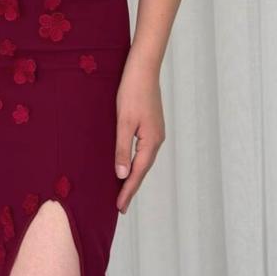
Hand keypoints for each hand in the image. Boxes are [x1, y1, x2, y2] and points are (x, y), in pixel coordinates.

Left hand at [114, 52, 164, 213]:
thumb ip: (122, 148)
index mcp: (151, 141)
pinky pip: (143, 149)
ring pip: (143, 159)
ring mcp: (156, 131)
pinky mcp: (152, 124)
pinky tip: (128, 161)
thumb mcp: (123, 121)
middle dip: (131, 186)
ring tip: (122, 188)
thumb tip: (121, 174)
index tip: (119, 208)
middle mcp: (156, 139)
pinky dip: (135, 160)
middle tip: (120, 205)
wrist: (143, 67)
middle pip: (142, 169)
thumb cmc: (132, 91)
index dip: (127, 191)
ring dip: (133, 174)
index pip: (137, 173)